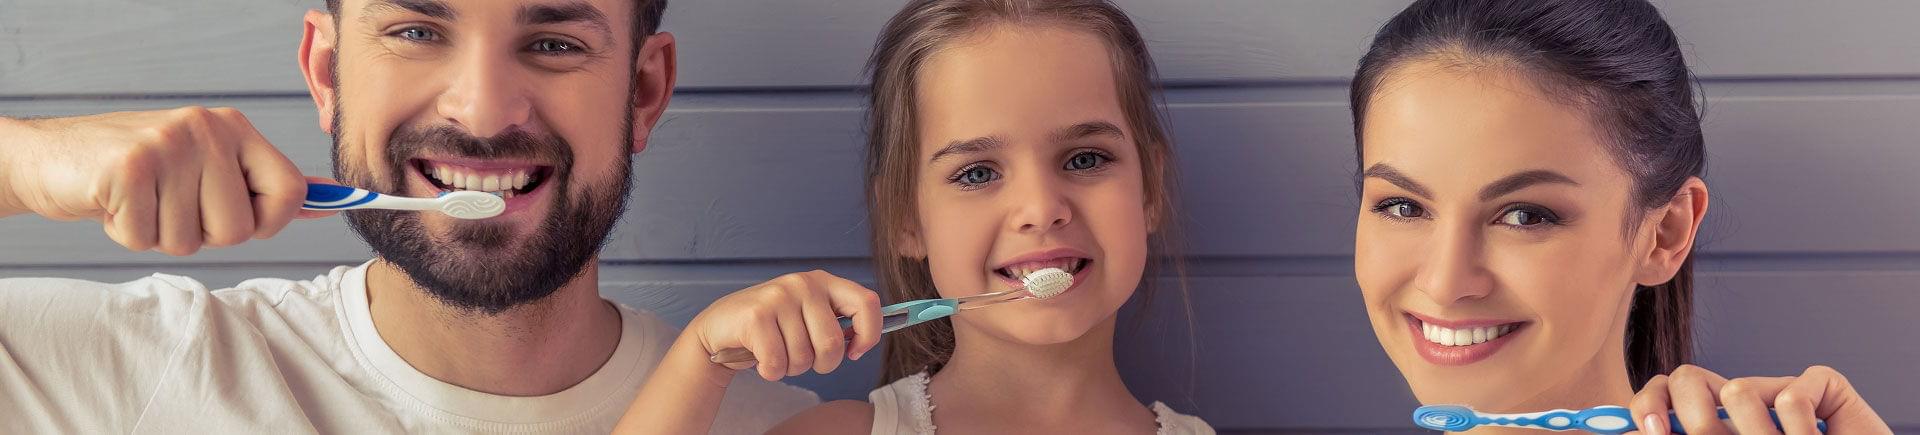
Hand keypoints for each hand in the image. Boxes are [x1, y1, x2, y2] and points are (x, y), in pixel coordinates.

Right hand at [0, 108, 324, 254]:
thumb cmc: (140, 173)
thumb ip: (261, 183)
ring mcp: (168, 145)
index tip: (241, 219)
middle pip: (239, 229)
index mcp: (234, 128)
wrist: (52, 158)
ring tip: (140, 200)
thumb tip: (331, 201)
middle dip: (203, 233)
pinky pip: (147, 239)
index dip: (268, 222)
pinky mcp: (129, 168)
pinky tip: (115, 203)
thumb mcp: (206, 166)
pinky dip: (127, 233)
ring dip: (160, 233)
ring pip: (191, 241)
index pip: (290, 192)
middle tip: (169, 204)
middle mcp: (207, 130)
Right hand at [682, 270, 883, 380]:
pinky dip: (770, 371)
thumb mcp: (808, 316)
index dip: (869, 334)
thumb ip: (836, 323)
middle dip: (820, 364)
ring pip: (804, 358)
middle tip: (801, 358)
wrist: (720, 328)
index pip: (867, 303)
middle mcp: (803, 284)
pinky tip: (760, 358)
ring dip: (791, 368)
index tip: (855, 352)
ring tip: (776, 352)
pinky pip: (777, 363)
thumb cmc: (771, 328)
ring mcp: (779, 297)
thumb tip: (862, 343)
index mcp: (824, 282)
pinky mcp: (756, 315)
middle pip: (833, 344)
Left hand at [1627, 364, 1890, 434]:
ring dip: (1758, 434)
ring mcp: (1780, 388)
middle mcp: (1741, 401)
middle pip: (1687, 378)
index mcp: (1712, 422)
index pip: (1661, 394)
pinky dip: (1803, 428)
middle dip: (1695, 421)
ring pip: (1737, 389)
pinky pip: (1791, 397)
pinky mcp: (1823, 383)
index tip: (1652, 433)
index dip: (1648, 407)